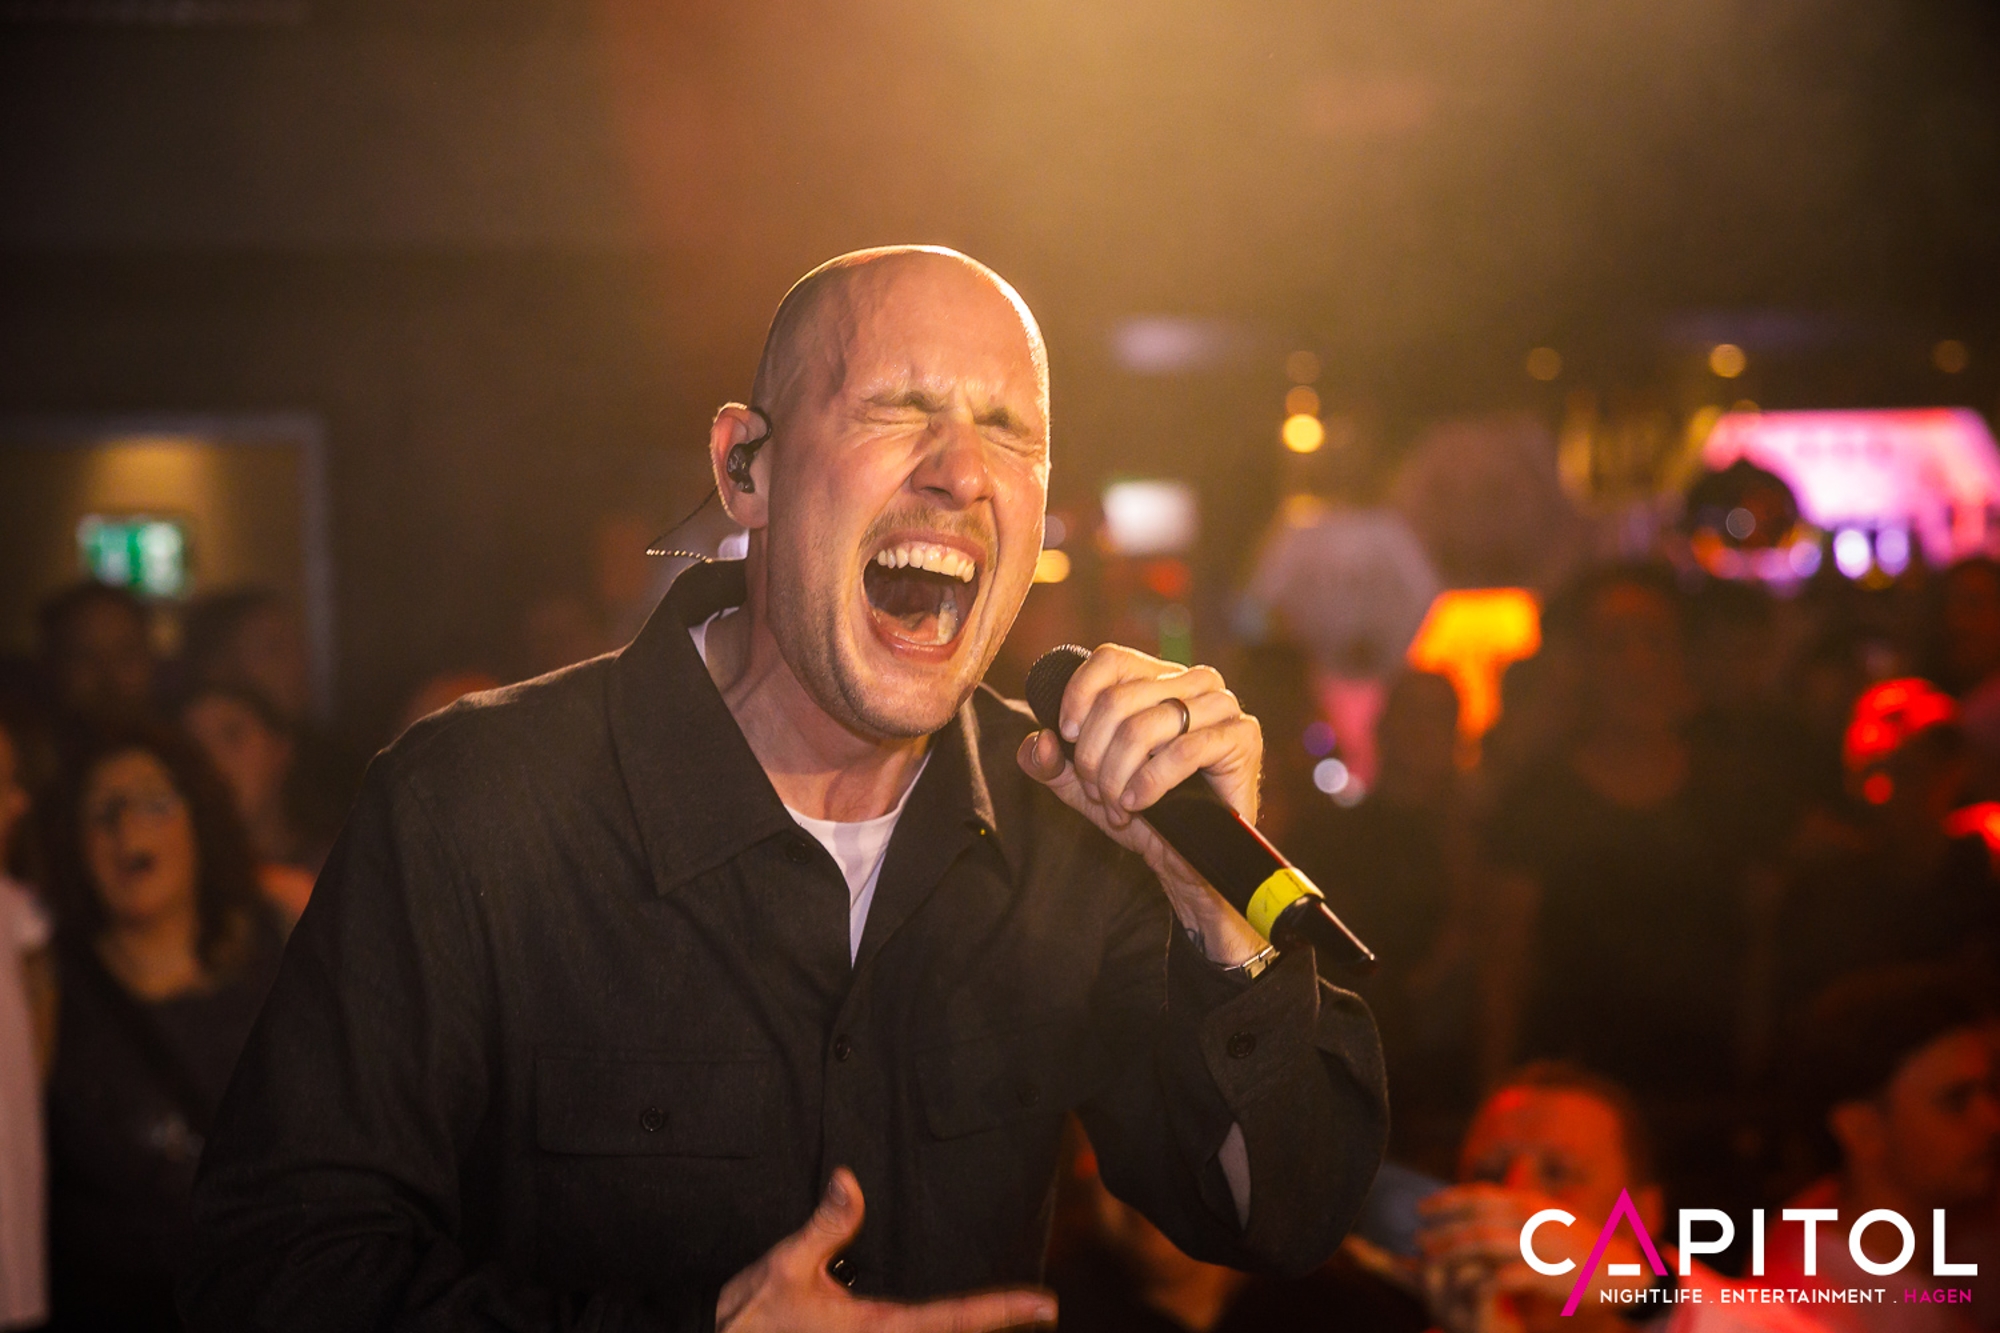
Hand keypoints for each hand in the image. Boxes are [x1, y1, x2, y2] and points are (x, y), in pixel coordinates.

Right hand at [716, 1168, 1056, 1332]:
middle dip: (995, 1326)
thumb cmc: (750, 1327)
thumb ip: (824, 1227)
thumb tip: (850, 1181)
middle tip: (1040, 1313)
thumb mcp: (785, 1269)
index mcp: (879, 1328)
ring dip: (965, 1330)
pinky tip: (946, 1326)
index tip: (1044, 1305)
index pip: (954, 1317)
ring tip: (1009, 1318)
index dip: (1002, 1310)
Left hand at [1015, 646, 1263, 953]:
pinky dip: (1150, 782)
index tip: (1066, 736)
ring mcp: (1221, 705)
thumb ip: (1052, 763)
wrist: (1189, 856)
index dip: (1078, 695)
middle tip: (1096, 792)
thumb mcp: (1084, 787)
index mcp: (1157, 678)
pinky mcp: (1242, 736)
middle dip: (1094, 755)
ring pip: (1146, 726)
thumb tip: (1038, 741)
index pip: (1110, 659)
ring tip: (1117, 805)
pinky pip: (1185, 750)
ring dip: (1118, 773)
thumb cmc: (1142, 811)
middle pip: (1118, 699)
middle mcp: (1192, 681)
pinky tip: (1138, 804)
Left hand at [1415, 1185, 1641, 1332]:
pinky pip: (1506, 1277)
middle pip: (1475, 1220)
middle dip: (1442, 1229)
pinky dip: (1481, 1281)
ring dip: (1453, 1252)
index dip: (1446, 1201)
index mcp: (1529, 1202)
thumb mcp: (1546, 1215)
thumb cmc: (1578, 1243)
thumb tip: (1481, 1205)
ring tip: (1432, 1261)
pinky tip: (1464, 1287)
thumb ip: (1516, 1209)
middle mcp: (1531, 1219)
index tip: (1421, 1209)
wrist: (1621, 1268)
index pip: (1478, 1195)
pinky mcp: (1547, 1274)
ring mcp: (1539, 1246)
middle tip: (1418, 1239)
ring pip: (1484, 1245)